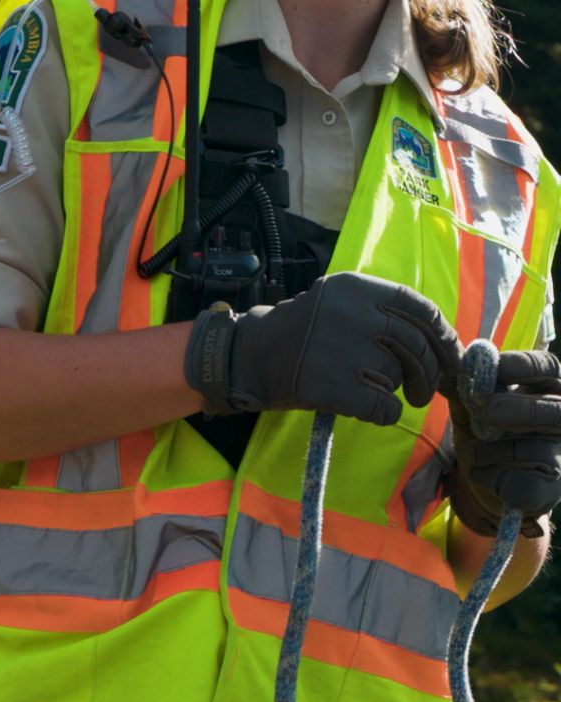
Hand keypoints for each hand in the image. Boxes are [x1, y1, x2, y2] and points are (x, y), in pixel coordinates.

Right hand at [184, 273, 459, 426]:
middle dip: (429, 373)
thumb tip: (444, 341)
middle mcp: (353, 314)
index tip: (449, 354)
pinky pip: (385, 407)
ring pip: (398, 377)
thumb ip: (384, 312)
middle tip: (424, 391)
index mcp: (356, 288)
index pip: (420, 309)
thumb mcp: (339, 302)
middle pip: (416, 347)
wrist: (251, 357)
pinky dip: (385, 413)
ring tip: (369, 387)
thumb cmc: (303, 332)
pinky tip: (368, 407)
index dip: (442, 335)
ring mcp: (344, 351)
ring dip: (393, 389)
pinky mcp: (334, 387)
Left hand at [445, 348, 560, 535]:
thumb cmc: (486, 438)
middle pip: (556, 411)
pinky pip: (520, 483)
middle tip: (486, 410)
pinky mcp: (549, 492)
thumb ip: (462, 391)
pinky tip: (481, 475)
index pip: (550, 369)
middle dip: (520, 409)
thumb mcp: (471, 410)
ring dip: (488, 451)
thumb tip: (445, 371)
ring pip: (532, 450)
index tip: (497, 365)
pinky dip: (489, 477)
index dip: (526, 366)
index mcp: (548, 392)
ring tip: (472, 452)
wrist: (488, 487)